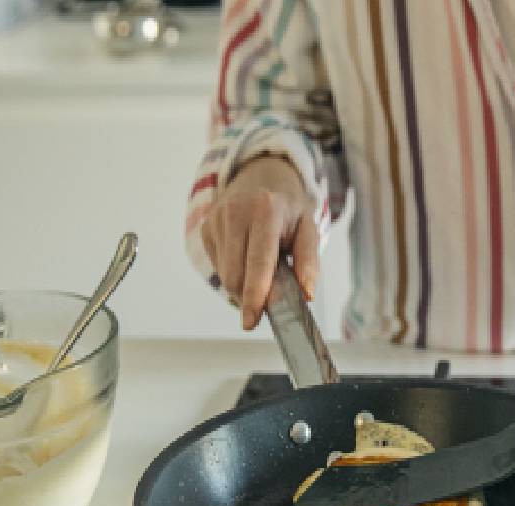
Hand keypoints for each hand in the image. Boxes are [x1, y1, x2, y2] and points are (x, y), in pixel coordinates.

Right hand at [200, 156, 319, 329]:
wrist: (261, 175)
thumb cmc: (288, 207)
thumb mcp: (308, 228)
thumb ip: (309, 262)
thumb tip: (306, 294)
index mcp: (266, 211)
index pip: (258, 261)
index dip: (255, 294)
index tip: (251, 321)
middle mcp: (236, 212)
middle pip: (236, 275)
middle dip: (251, 296)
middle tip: (270, 298)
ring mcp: (216, 219)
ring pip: (225, 275)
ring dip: (243, 286)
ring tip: (261, 270)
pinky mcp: (205, 228)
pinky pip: (218, 267)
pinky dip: (234, 272)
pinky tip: (246, 257)